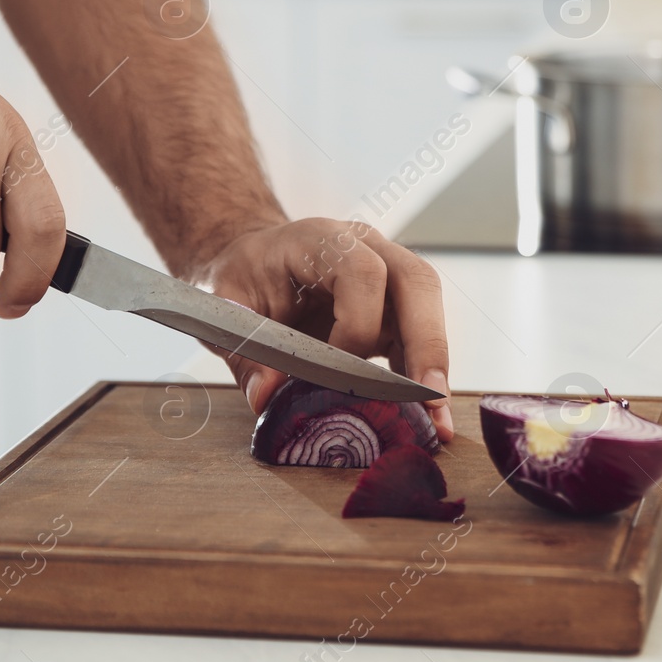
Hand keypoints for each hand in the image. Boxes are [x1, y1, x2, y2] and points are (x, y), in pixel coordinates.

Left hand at [192, 218, 453, 441]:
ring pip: (428, 311)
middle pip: (417, 283)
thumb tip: (266, 396)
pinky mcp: (394, 309)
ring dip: (433, 367)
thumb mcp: (226, 307)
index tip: (337, 374)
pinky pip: (419, 338)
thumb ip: (243, 350)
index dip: (357, 325)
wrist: (257, 260)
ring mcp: (388, 276)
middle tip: (427, 398)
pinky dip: (422, 377)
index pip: (362, 271)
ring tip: (435, 422)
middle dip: (426, 344)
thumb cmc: (245, 276)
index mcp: (322, 239)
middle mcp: (368, 249)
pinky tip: (424, 418)